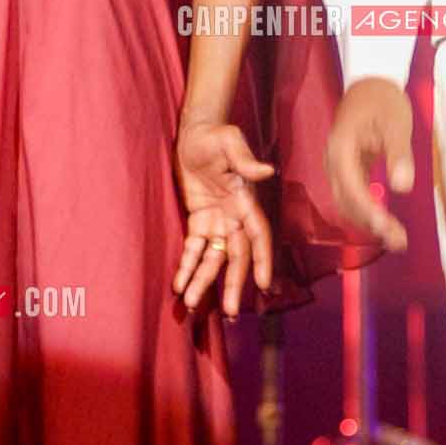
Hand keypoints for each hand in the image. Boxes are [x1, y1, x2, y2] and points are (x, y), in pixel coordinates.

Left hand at [172, 118, 275, 317]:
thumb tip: (266, 171)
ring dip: (204, 281)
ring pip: (213, 259)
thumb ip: (245, 159)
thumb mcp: (229, 142)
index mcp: (246, 200)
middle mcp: (235, 216)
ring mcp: (217, 221)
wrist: (194, 132)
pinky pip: (194, 249)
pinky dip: (187, 266)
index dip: (262, 259)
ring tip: (193, 304)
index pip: (258, 235)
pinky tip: (179, 286)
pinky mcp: (198, 221)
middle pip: (236, 255)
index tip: (264, 285)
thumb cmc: (215, 135)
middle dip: (233, 283)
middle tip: (228, 311)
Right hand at [323, 78, 413, 251]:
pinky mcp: (348, 168)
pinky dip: (369, 210)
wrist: (371, 81)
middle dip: (370, 223)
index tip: (386, 226)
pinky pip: (354, 195)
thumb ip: (399, 155)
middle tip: (398, 241)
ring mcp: (339, 165)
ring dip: (369, 222)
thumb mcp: (396, 124)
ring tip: (396, 239)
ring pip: (348, 201)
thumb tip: (402, 187)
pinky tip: (386, 222)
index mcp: (341, 148)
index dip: (368, 209)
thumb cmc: (383, 99)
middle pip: (346, 200)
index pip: (351, 186)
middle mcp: (334, 160)